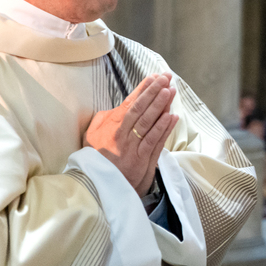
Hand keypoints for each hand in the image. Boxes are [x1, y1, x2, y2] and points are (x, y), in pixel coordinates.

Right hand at [84, 73, 178, 195]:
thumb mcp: (93, 137)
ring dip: (161, 106)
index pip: (130, 103)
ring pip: (148, 123)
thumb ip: (102, 120)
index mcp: (111, 127)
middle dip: (154, 92)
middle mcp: (122, 135)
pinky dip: (164, 128)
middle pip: (140, 110)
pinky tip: (173, 116)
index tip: (154, 77)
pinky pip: (154, 141)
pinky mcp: (142, 160)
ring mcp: (133, 147)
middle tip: (166, 78)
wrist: (100, 188)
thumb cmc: (98, 159)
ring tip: (171, 91)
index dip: (143, 89)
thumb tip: (115, 107)